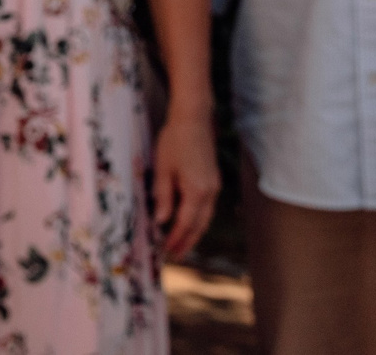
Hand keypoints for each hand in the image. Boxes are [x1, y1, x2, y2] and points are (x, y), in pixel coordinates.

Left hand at [152, 105, 221, 256]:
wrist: (194, 119)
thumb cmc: (174, 141)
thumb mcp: (163, 168)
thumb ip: (163, 196)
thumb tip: (161, 221)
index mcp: (197, 191)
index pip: (185, 223)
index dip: (175, 239)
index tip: (166, 252)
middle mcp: (210, 193)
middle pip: (199, 225)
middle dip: (187, 242)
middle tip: (175, 256)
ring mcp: (214, 186)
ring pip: (205, 218)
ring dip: (194, 233)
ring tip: (181, 244)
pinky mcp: (213, 180)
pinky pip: (207, 207)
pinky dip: (198, 219)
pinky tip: (188, 221)